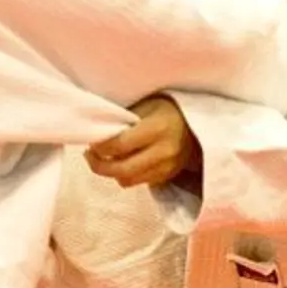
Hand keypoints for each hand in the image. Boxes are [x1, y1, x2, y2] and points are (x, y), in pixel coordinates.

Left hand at [85, 95, 199, 188]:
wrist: (197, 125)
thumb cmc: (166, 109)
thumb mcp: (146, 105)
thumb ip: (124, 119)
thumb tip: (97, 132)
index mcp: (157, 128)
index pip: (119, 145)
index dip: (99, 147)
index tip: (92, 141)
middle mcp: (163, 151)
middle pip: (121, 169)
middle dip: (99, 165)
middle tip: (90, 155)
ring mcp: (167, 167)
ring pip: (127, 180)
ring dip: (111, 172)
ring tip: (104, 159)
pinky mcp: (167, 177)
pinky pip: (138, 182)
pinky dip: (126, 174)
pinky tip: (123, 161)